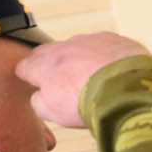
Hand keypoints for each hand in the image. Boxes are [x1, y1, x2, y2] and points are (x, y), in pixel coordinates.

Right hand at [16, 32, 151, 127]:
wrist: (125, 88)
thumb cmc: (87, 102)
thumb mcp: (52, 111)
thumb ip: (39, 102)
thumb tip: (40, 96)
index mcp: (44, 64)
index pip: (25, 66)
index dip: (31, 77)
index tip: (37, 86)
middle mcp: (64, 47)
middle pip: (51, 54)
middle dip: (54, 67)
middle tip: (66, 85)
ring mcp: (89, 40)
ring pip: (79, 49)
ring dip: (82, 61)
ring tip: (95, 82)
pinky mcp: (114, 39)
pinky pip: (105, 46)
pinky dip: (106, 58)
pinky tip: (114, 73)